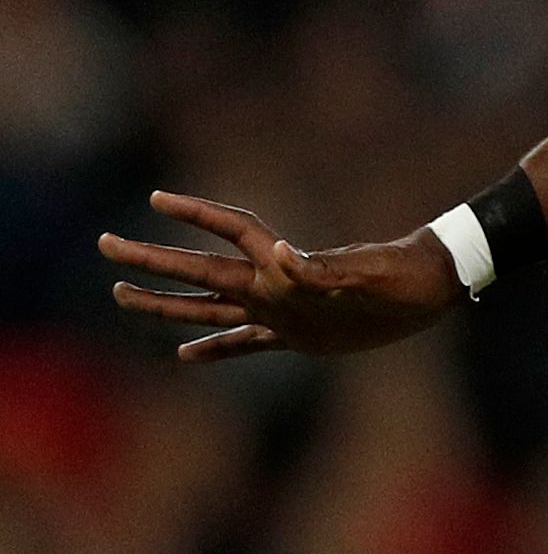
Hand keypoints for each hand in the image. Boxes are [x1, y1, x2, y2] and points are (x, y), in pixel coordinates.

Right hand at [98, 191, 465, 362]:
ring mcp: (282, 311)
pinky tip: (184, 356)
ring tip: (123, 295)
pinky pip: (246, 343)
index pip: (229, 232)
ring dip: (169, 303)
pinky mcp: (299, 335)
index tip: (155, 198)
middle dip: (154, 261)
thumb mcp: (368, 273)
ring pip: (211, 306)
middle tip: (107, 246)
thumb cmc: (406, 275)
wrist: (433, 290)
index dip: (195, 214)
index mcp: (285, 264)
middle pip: (201, 270)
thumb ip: (321, 269)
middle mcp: (274, 285)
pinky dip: (216, 349)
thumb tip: (277, 255)